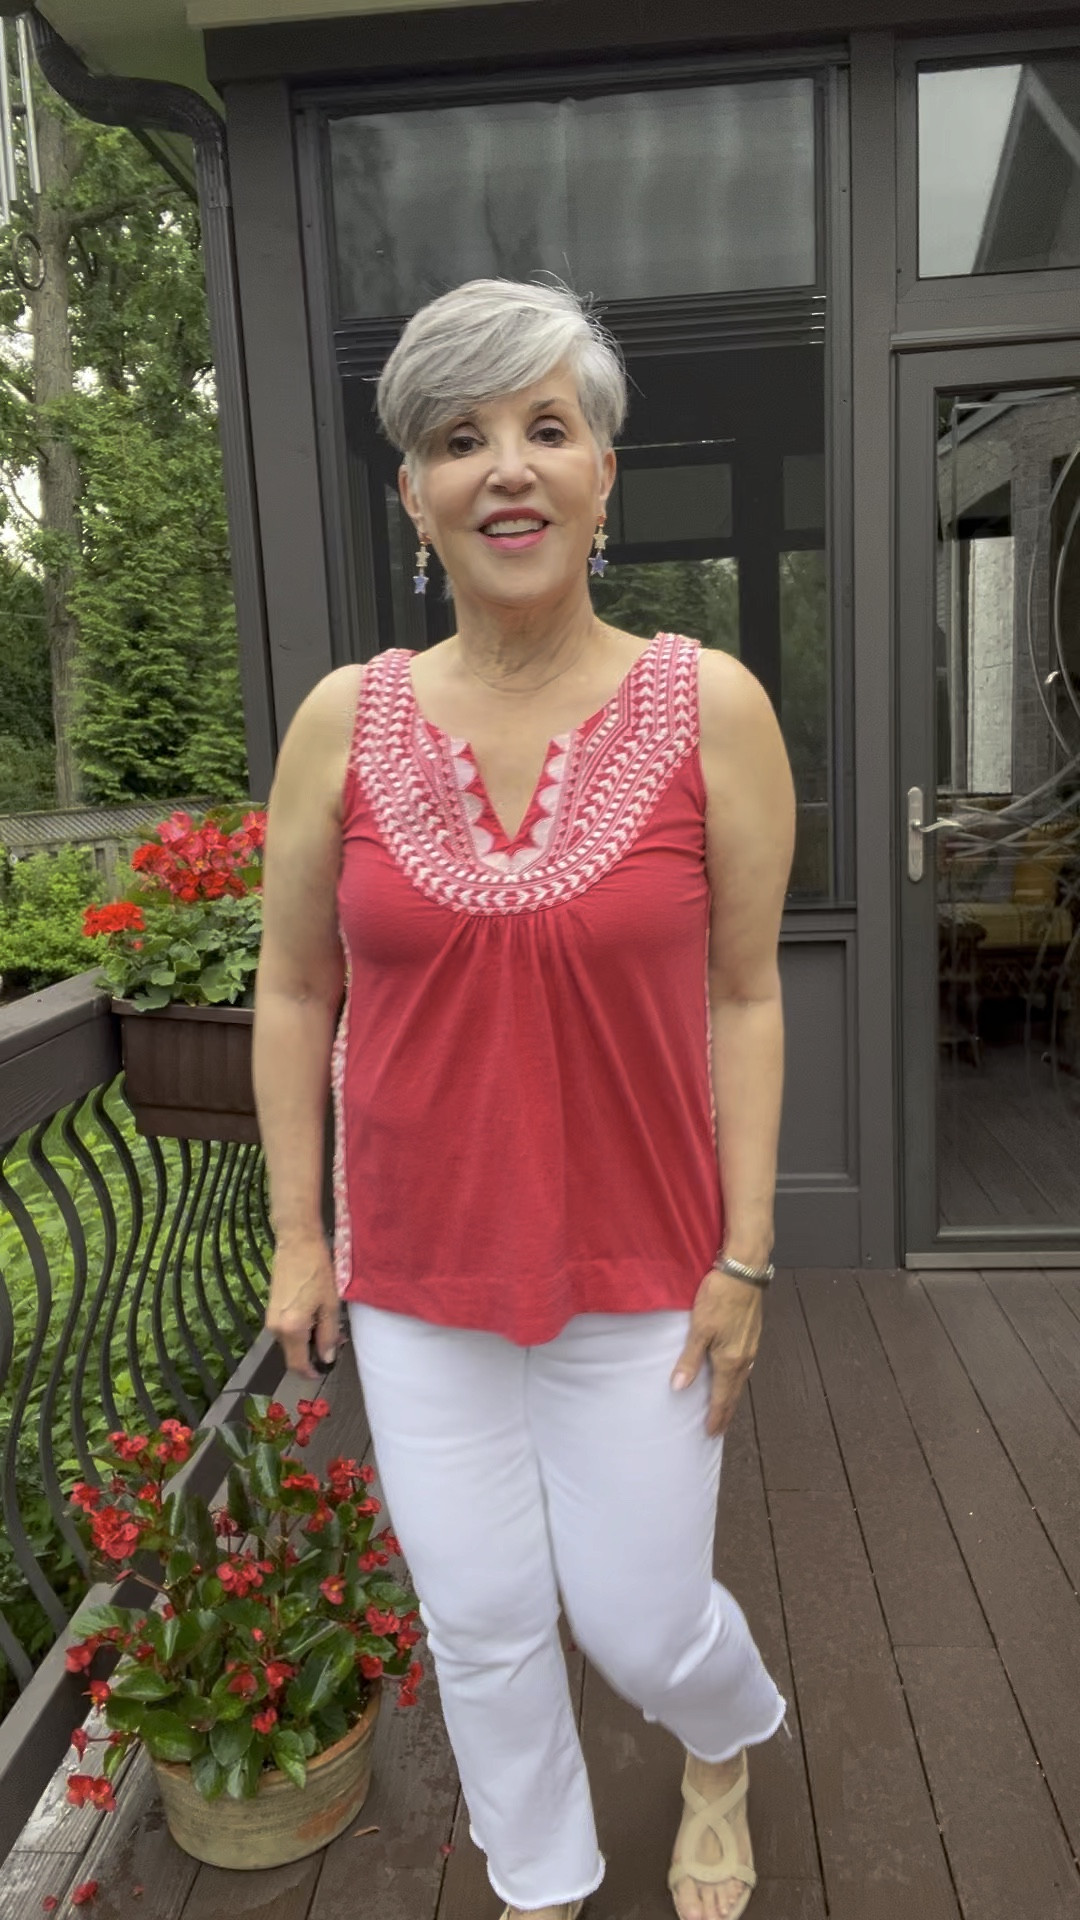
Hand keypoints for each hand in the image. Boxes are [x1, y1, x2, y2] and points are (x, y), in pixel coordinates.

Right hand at [265, 1231, 339, 1379]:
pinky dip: (300, 1330)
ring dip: (307, 1341)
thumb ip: (329, 1335)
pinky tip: (315, 1316)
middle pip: (293, 1355)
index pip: (297, 1364)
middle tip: (335, 1342)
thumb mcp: (330, 1304)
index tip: (324, 1370)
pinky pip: (286, 1330)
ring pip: (290, 1342)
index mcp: (292, 1329)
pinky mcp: (271, 1309)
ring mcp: (271, 1318)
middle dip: (313, 1354)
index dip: (311, 1372)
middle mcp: (276, 1328)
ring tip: (328, 1325)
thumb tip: (327, 1358)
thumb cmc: (317, 1270)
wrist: (297, 1243)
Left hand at [671, 1266, 763, 1436]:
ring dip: (732, 1396)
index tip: (711, 1433)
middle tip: (718, 1429)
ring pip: (741, 1379)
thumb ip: (689, 1359)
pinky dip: (737, 1379)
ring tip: (725, 1407)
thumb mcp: (699, 1328)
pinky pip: (745, 1366)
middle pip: (734, 1392)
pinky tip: (733, 1376)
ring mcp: (750, 1346)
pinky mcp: (752, 1335)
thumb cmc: (719, 1297)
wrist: (744, 1272)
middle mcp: (744, 1358)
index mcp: (730, 1360)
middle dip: (726, 1412)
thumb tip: (679, 1387)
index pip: (723, 1397)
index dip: (716, 1416)